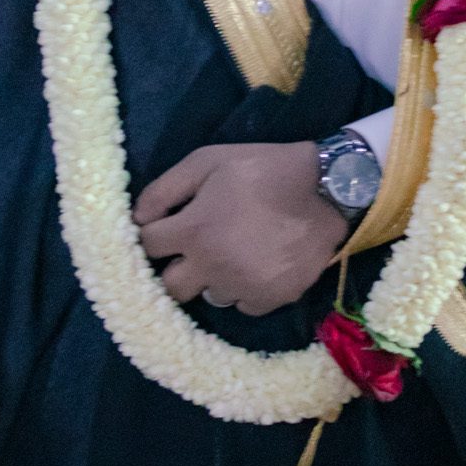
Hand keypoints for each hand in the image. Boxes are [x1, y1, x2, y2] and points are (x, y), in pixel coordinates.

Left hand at [133, 142, 347, 317]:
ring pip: (209, 296)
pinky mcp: (271, 298)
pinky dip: (244, 289)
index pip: (148, 246)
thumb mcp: (209, 161)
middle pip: (170, 287)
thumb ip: (165, 188)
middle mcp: (212, 267)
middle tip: (193, 251)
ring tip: (232, 255)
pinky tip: (256, 265)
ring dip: (213, 278)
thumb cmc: (264, 169)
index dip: (152, 234)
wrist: (328, 188)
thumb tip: (137, 218)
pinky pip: (243, 305)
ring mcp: (242, 287)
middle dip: (176, 268)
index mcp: (193, 231)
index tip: (163, 229)